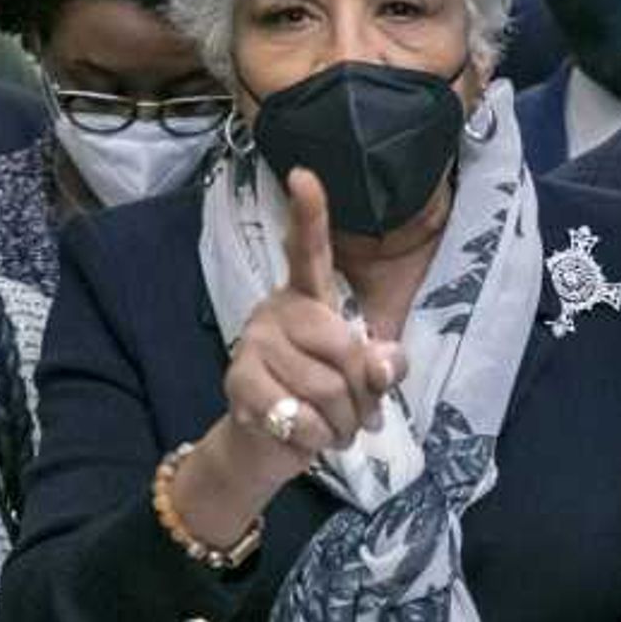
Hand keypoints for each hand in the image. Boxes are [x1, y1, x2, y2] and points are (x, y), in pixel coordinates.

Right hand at [186, 171, 402, 542]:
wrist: (265, 447)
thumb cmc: (321, 403)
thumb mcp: (362, 380)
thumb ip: (380, 365)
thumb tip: (382, 363)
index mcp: (307, 298)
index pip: (309, 252)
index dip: (308, 215)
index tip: (304, 174)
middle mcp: (274, 310)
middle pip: (343, 346)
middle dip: (364, 394)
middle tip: (362, 416)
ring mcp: (252, 343)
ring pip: (327, 389)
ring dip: (344, 424)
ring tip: (335, 429)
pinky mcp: (239, 382)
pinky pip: (301, 416)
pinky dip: (317, 439)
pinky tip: (306, 437)